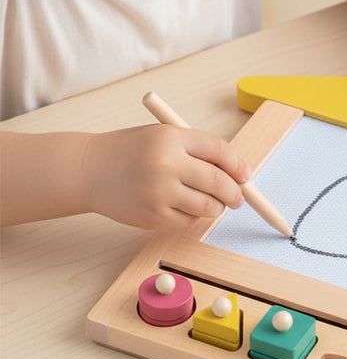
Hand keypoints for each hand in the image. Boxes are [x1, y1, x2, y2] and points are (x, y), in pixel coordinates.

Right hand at [81, 125, 248, 229]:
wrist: (88, 170)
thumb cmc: (130, 152)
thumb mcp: (162, 137)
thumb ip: (197, 151)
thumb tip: (238, 174)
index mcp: (171, 138)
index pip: (219, 151)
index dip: (237, 165)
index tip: (245, 176)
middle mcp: (166, 164)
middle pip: (218, 181)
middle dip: (235, 192)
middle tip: (238, 198)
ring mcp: (159, 193)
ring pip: (207, 206)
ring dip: (215, 207)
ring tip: (210, 203)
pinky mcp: (153, 216)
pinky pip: (188, 221)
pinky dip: (192, 217)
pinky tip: (180, 207)